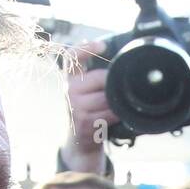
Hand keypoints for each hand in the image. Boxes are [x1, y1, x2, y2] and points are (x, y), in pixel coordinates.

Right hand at [60, 43, 119, 171]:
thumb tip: (120, 65)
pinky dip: (118, 116)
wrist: (80, 144)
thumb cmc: (90, 114)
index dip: (86, 47)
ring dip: (117, 104)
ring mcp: (75, 106)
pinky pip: (111, 114)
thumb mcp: (86, 93)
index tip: (102, 45)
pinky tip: (116, 119)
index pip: (73, 57)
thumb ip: (96, 79)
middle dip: (114, 86)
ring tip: (115, 109)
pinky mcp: (84, 121)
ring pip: (108, 98)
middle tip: (117, 95)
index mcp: (70, 79)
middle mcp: (69, 90)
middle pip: (101, 78)